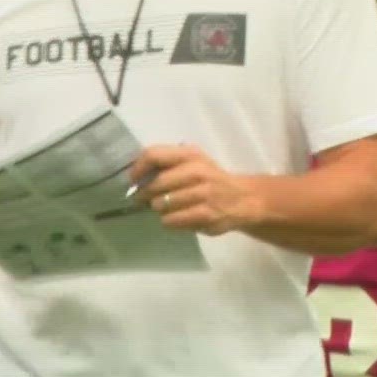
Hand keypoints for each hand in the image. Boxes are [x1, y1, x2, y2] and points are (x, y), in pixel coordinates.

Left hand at [128, 144, 263, 235]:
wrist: (243, 198)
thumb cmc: (211, 178)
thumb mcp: (194, 161)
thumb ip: (168, 162)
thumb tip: (135, 174)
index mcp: (190, 155)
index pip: (154, 155)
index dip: (138, 168)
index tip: (133, 180)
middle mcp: (197, 171)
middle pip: (155, 184)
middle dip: (145, 194)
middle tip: (143, 199)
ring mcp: (203, 194)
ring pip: (161, 204)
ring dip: (158, 208)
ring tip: (165, 207)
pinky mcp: (206, 215)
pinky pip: (172, 220)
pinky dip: (168, 221)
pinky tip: (175, 218)